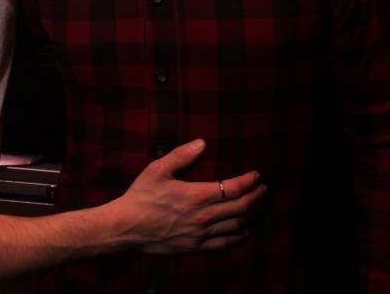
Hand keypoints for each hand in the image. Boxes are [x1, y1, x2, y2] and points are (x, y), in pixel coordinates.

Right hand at [109, 139, 266, 253]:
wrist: (126, 227)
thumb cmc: (141, 196)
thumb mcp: (157, 169)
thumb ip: (181, 155)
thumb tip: (202, 143)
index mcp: (196, 195)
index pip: (233, 188)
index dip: (249, 181)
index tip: (256, 175)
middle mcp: (203, 216)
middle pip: (241, 208)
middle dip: (256, 197)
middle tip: (264, 189)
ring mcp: (200, 234)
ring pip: (236, 226)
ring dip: (251, 215)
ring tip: (258, 206)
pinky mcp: (195, 247)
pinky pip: (224, 244)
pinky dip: (238, 237)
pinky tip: (244, 231)